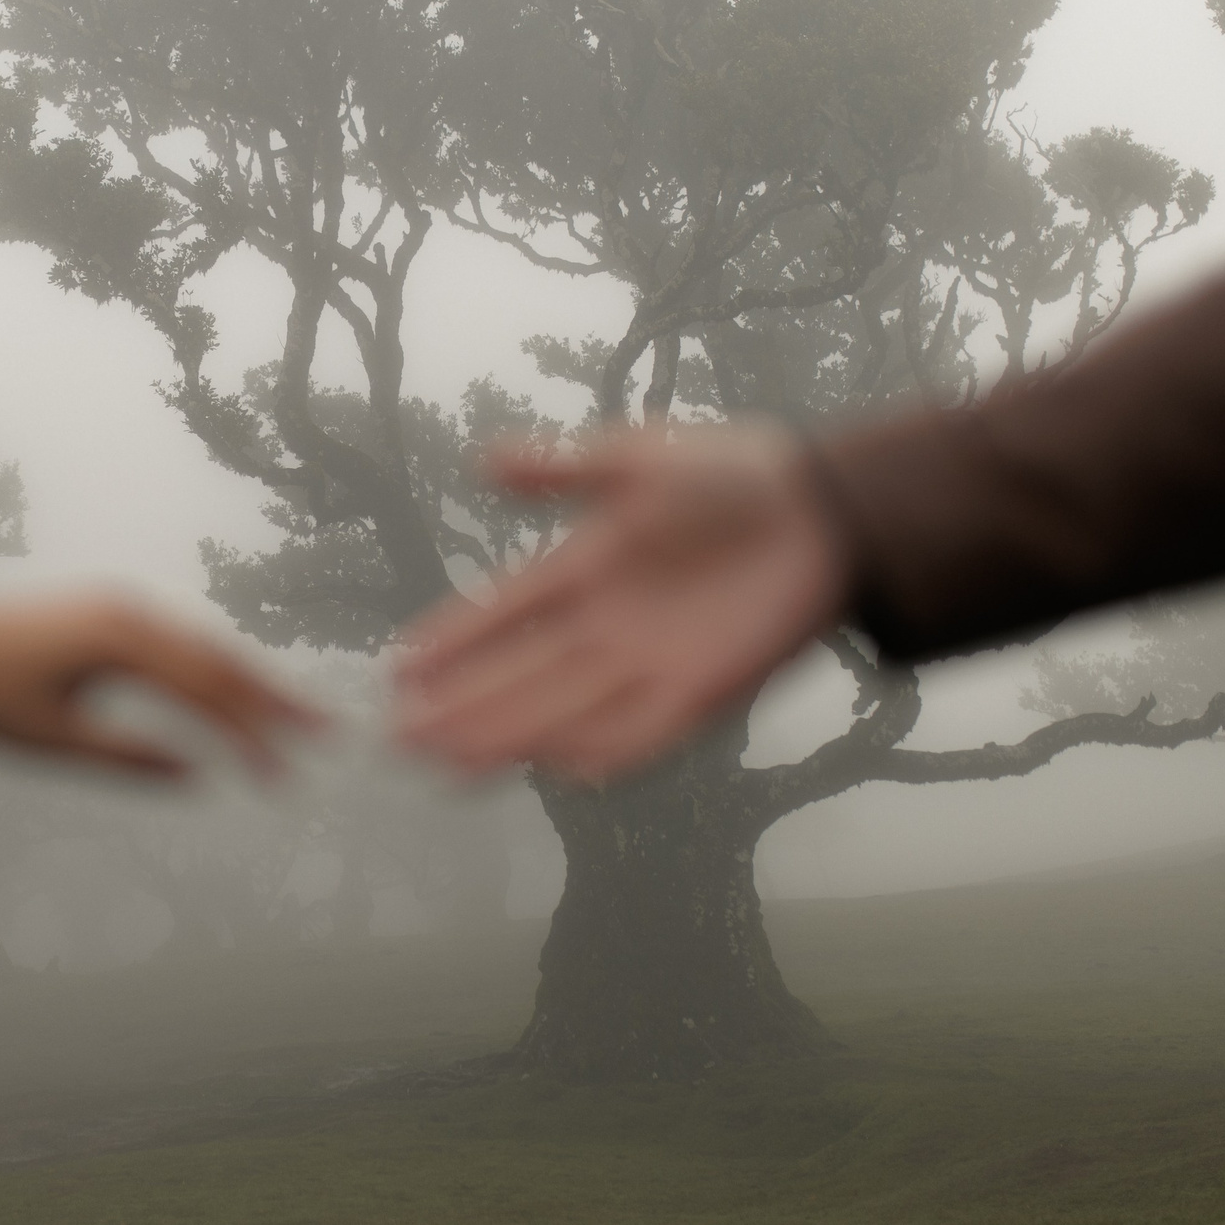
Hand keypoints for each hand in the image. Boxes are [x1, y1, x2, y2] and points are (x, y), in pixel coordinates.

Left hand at [0, 559, 315, 777]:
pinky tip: (234, 698)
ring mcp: (123, 608)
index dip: (252, 737)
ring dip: (253, 684)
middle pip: (221, 660)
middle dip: (277, 702)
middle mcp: (131, 614)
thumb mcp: (50, 738)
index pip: (207, 693)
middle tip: (330, 736)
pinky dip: (217, 671)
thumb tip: (196, 777)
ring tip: (297, 719)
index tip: (285, 778)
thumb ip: (126, 758)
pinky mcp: (112, 614)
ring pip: (205, 648)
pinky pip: (180, 642)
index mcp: (121, 642)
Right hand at [394, 423, 850, 783]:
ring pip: (563, 710)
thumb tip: (486, 461)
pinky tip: (555, 767)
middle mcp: (608, 626)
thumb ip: (563, 467)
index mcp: (586, 568)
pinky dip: (603, 750)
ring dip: (507, 735)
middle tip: (398, 733)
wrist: (826, 510)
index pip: (502, 612)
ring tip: (445, 757)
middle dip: (460, 705)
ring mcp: (652, 663)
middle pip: (518, 675)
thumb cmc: (736, 475)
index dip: (452, 639)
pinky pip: (643, 732)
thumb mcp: (638, 458)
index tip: (400, 667)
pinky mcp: (704, 690)